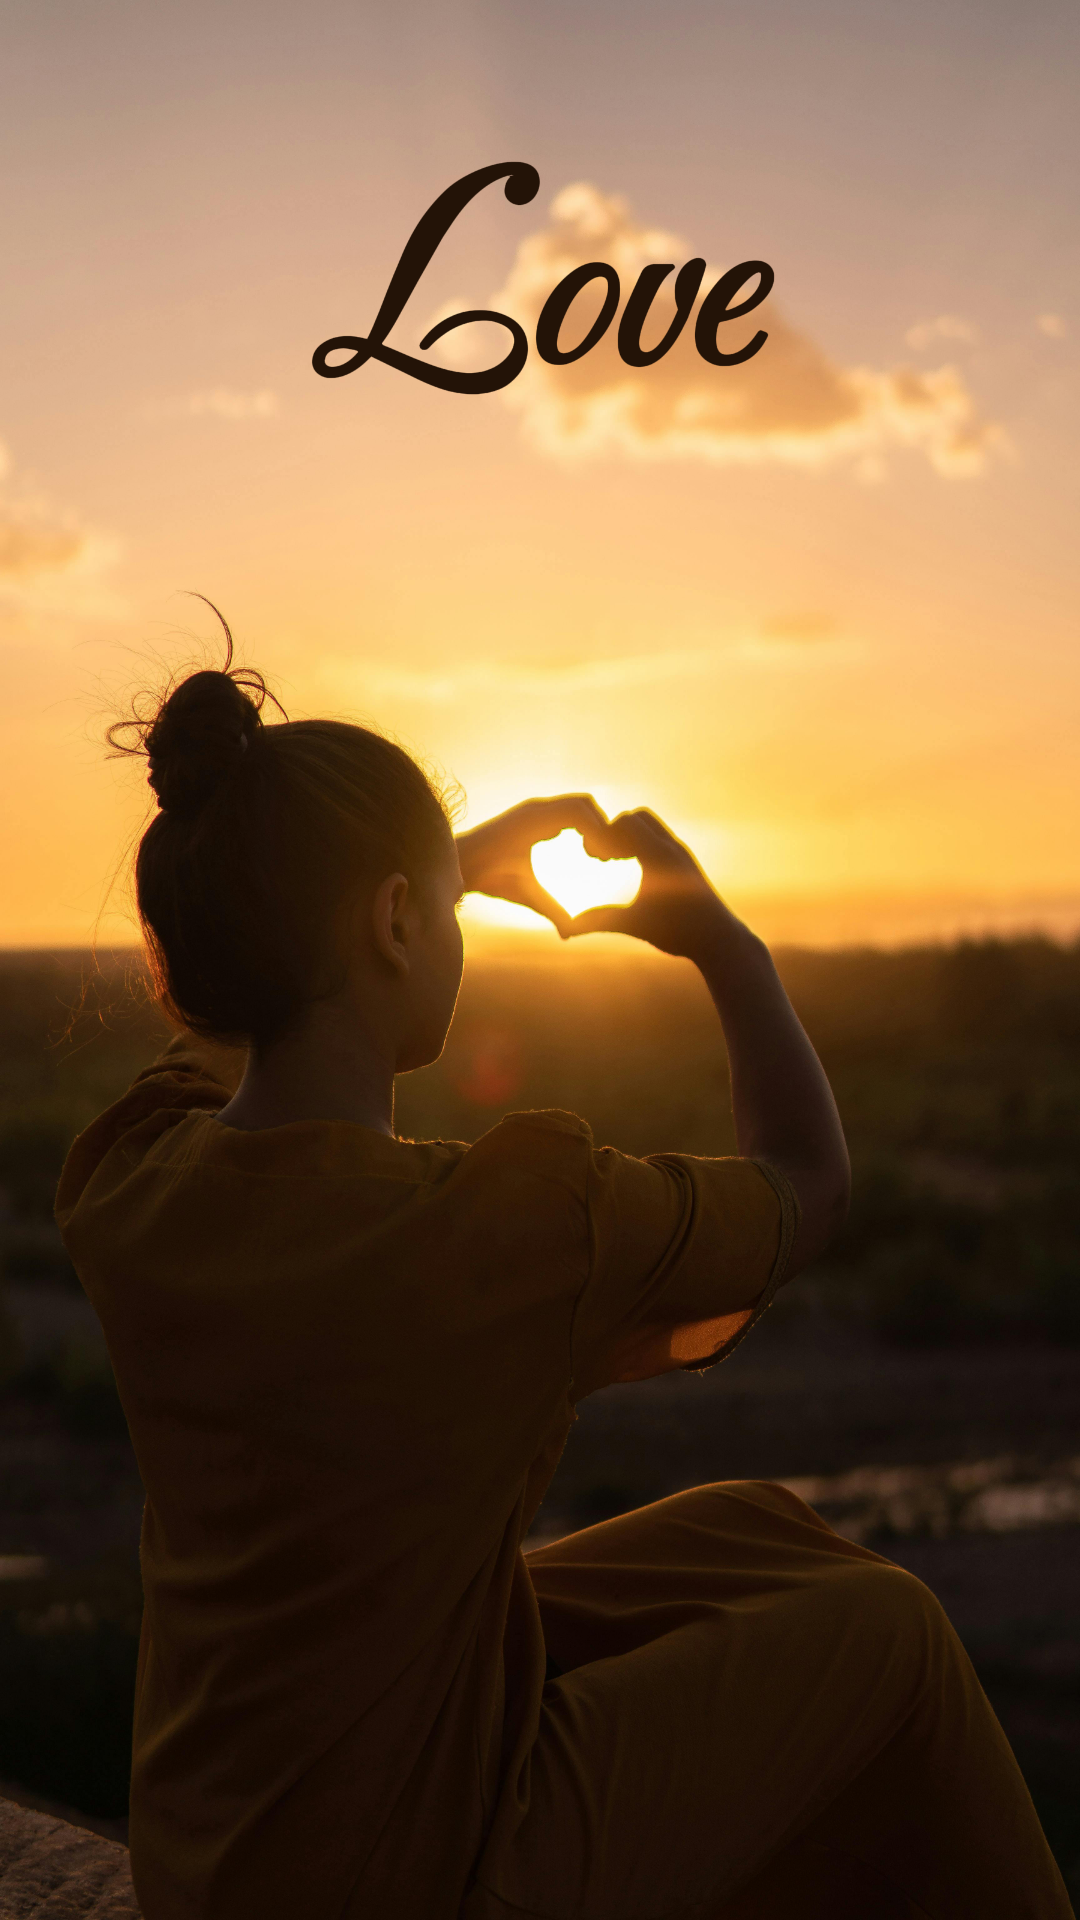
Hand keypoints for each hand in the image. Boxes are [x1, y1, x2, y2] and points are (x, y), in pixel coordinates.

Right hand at [456, 795, 615, 939]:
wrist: (462, 872)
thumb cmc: (492, 880)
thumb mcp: (532, 897)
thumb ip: (553, 910)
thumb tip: (570, 934)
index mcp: (543, 824)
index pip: (584, 816)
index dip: (600, 834)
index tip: (605, 861)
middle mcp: (542, 812)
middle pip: (589, 805)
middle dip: (606, 829)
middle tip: (610, 859)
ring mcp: (537, 809)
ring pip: (585, 803)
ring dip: (601, 828)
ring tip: (600, 858)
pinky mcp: (532, 813)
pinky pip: (574, 811)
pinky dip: (591, 828)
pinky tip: (589, 855)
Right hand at [568, 809, 730, 960]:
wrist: (720, 939)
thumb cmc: (679, 933)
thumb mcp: (634, 925)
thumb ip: (599, 921)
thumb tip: (567, 929)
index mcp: (659, 857)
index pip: (627, 823)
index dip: (605, 835)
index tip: (594, 858)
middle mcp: (673, 849)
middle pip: (638, 817)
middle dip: (617, 830)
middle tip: (604, 857)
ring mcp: (682, 854)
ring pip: (653, 826)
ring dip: (632, 835)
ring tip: (619, 861)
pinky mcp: (687, 863)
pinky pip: (662, 839)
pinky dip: (645, 844)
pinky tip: (637, 869)